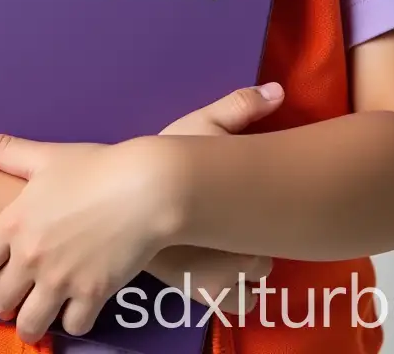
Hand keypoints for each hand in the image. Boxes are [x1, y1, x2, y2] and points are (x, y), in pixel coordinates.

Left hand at [0, 134, 175, 344]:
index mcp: (14, 223)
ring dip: (30, 322)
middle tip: (10, 295)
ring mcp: (62, 280)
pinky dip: (72, 321)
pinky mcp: (93, 295)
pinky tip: (75, 308)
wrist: (146, 187)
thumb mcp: (46, 155)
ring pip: (30, 325)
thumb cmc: (95, 166)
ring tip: (35, 314)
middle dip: (0, 302)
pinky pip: (73, 326)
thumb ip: (3, 152)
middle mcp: (32, 258)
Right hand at [146, 81, 283, 307]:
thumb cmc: (161, 163)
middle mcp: (235, 254)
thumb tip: (277, 90)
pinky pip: (235, 302)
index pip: (277, 223)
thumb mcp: (200, 128)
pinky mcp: (196, 295)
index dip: (267, 216)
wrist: (116, 203)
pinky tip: (210, 268)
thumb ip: (240, 108)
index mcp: (241, 213)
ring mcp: (217, 281)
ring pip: (254, 283)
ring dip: (243, 270)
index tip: (250, 206)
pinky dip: (227, 291)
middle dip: (252, 242)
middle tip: (228, 223)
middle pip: (266, 256)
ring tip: (218, 247)